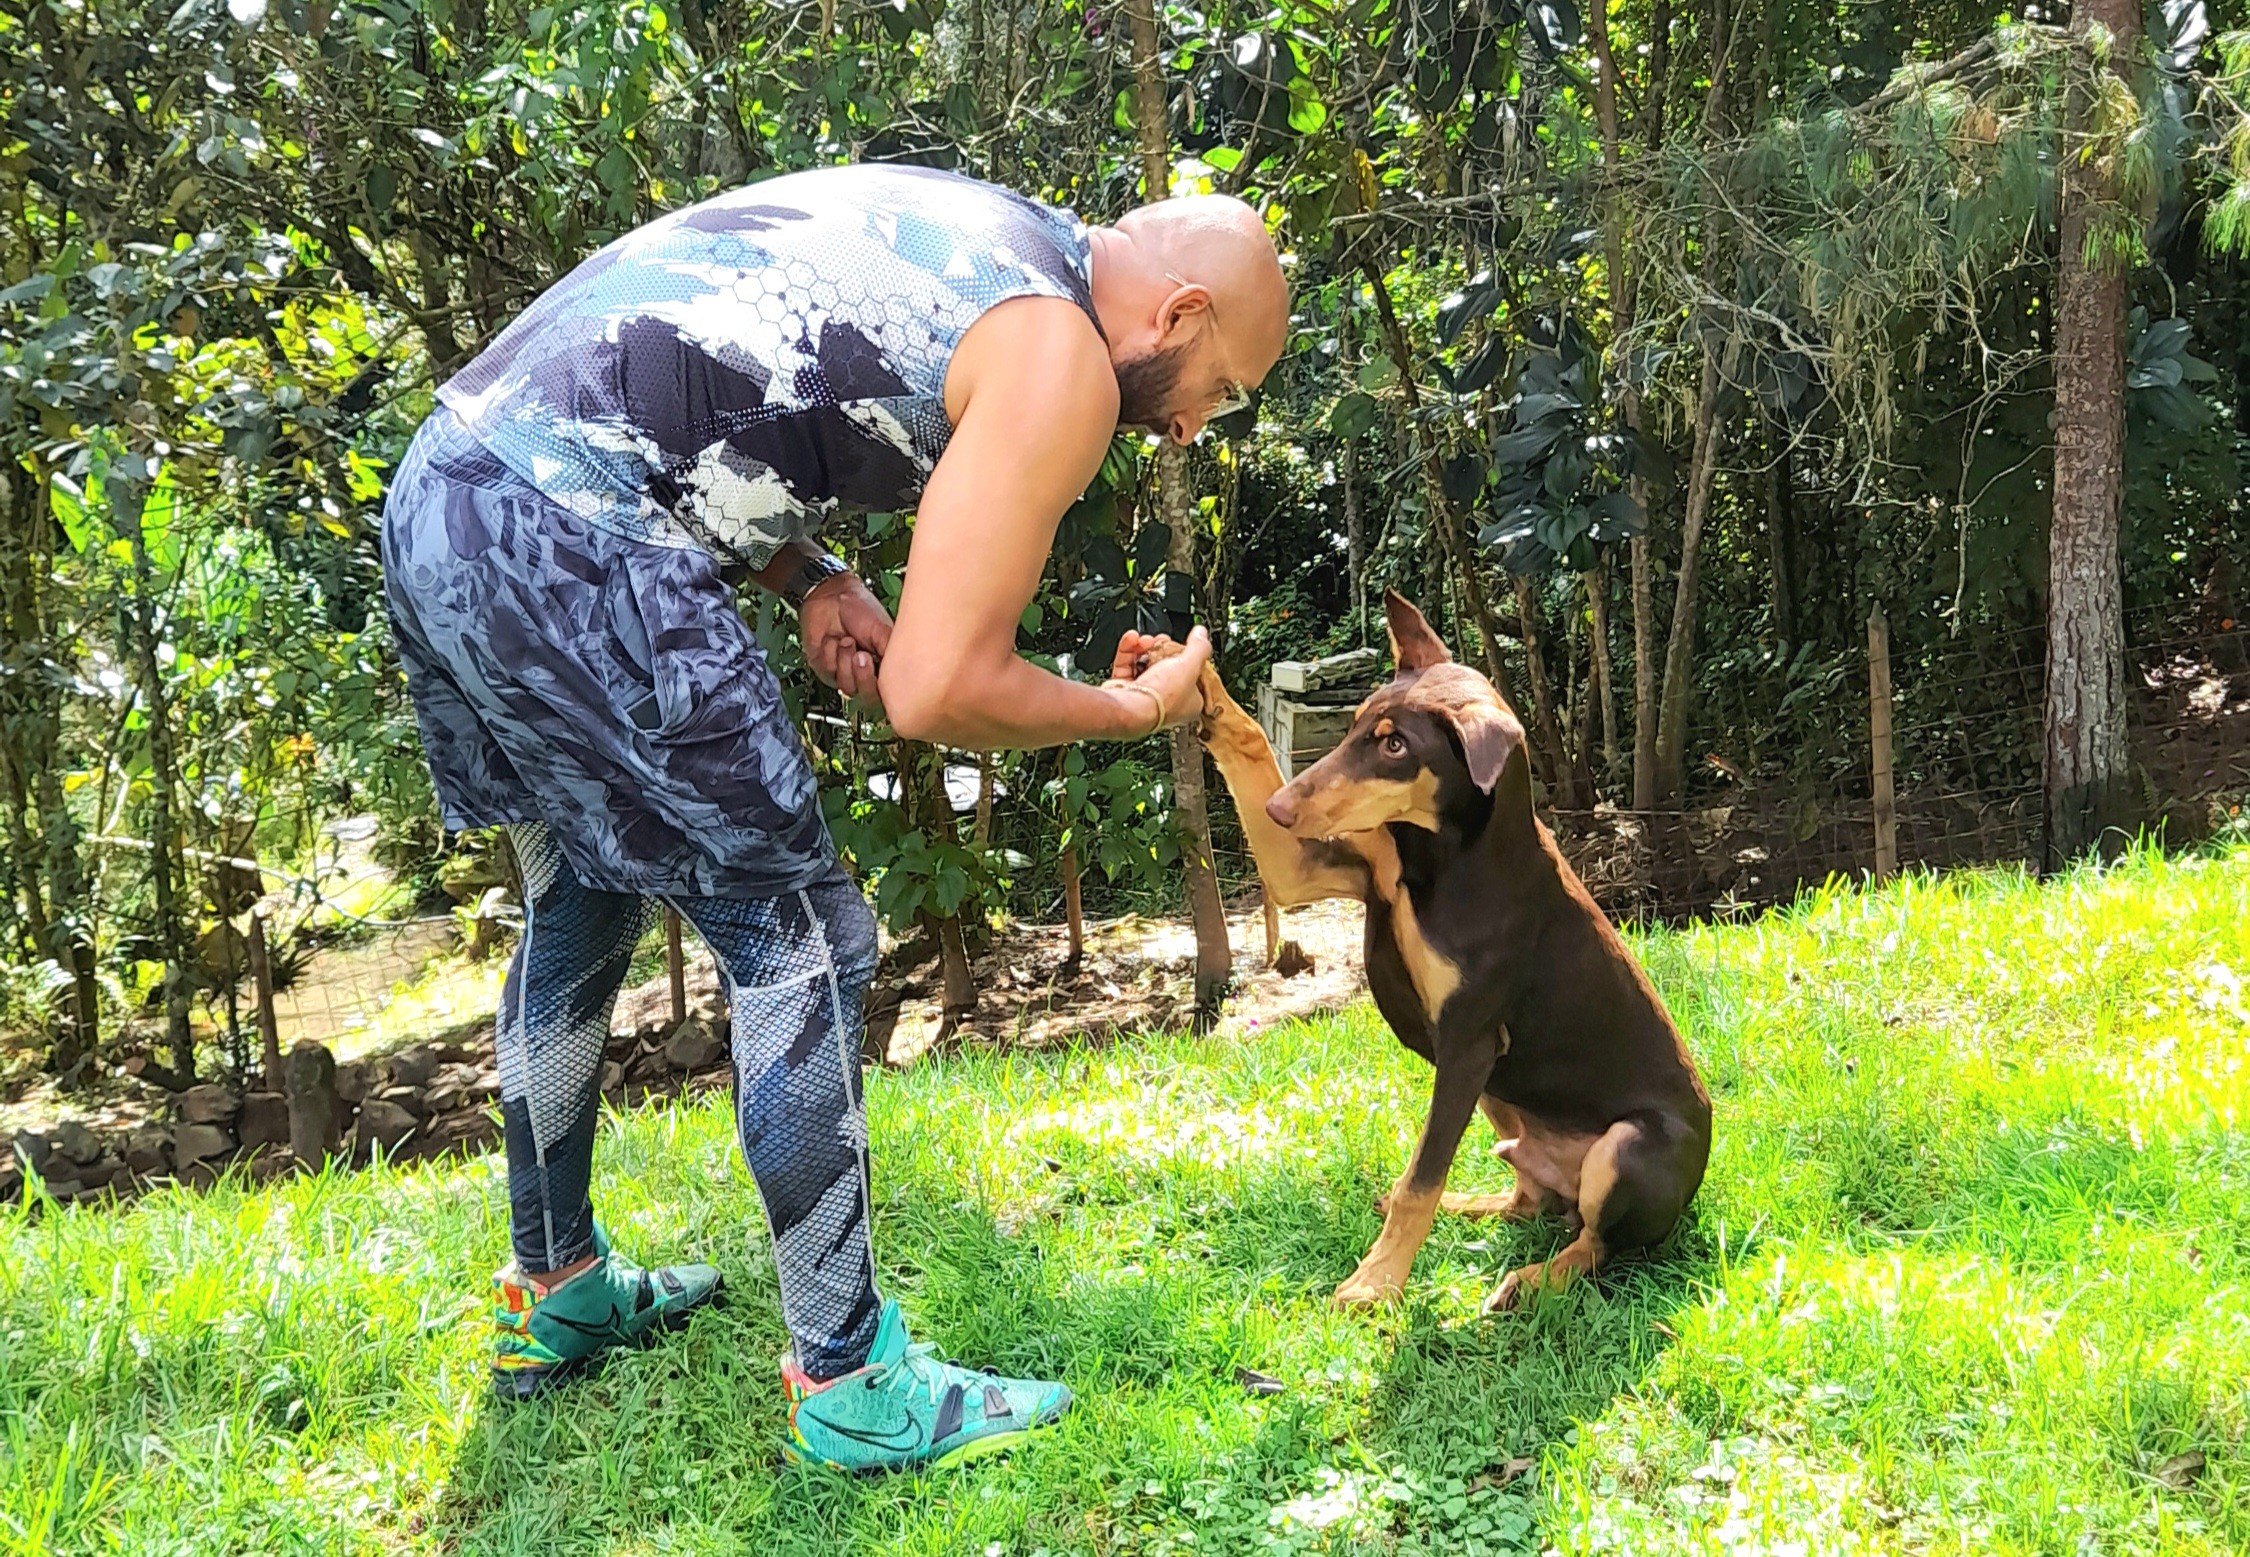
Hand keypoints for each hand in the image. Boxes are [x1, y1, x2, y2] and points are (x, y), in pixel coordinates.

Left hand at [801, 571, 892, 707]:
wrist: (830, 596)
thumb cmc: (858, 607)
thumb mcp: (882, 630)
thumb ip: (892, 654)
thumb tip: (906, 675)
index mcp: (886, 665)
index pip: (890, 693)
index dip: (886, 689)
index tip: (882, 670)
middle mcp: (867, 672)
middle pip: (869, 698)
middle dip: (864, 677)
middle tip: (862, 656)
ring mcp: (846, 672)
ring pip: (848, 688)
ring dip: (845, 661)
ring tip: (847, 640)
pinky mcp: (826, 669)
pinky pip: (830, 674)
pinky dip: (830, 654)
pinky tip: (833, 640)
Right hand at [1104, 625, 1211, 732]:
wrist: (1130, 707)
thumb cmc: (1162, 697)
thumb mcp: (1190, 665)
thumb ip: (1199, 646)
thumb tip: (1202, 633)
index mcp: (1190, 702)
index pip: (1195, 675)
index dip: (1189, 658)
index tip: (1186, 645)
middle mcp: (1167, 701)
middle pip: (1168, 666)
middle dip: (1163, 649)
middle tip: (1162, 642)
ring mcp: (1145, 695)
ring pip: (1146, 663)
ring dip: (1145, 647)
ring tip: (1145, 641)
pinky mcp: (1126, 689)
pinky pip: (1127, 664)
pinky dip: (1129, 650)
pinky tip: (1132, 639)